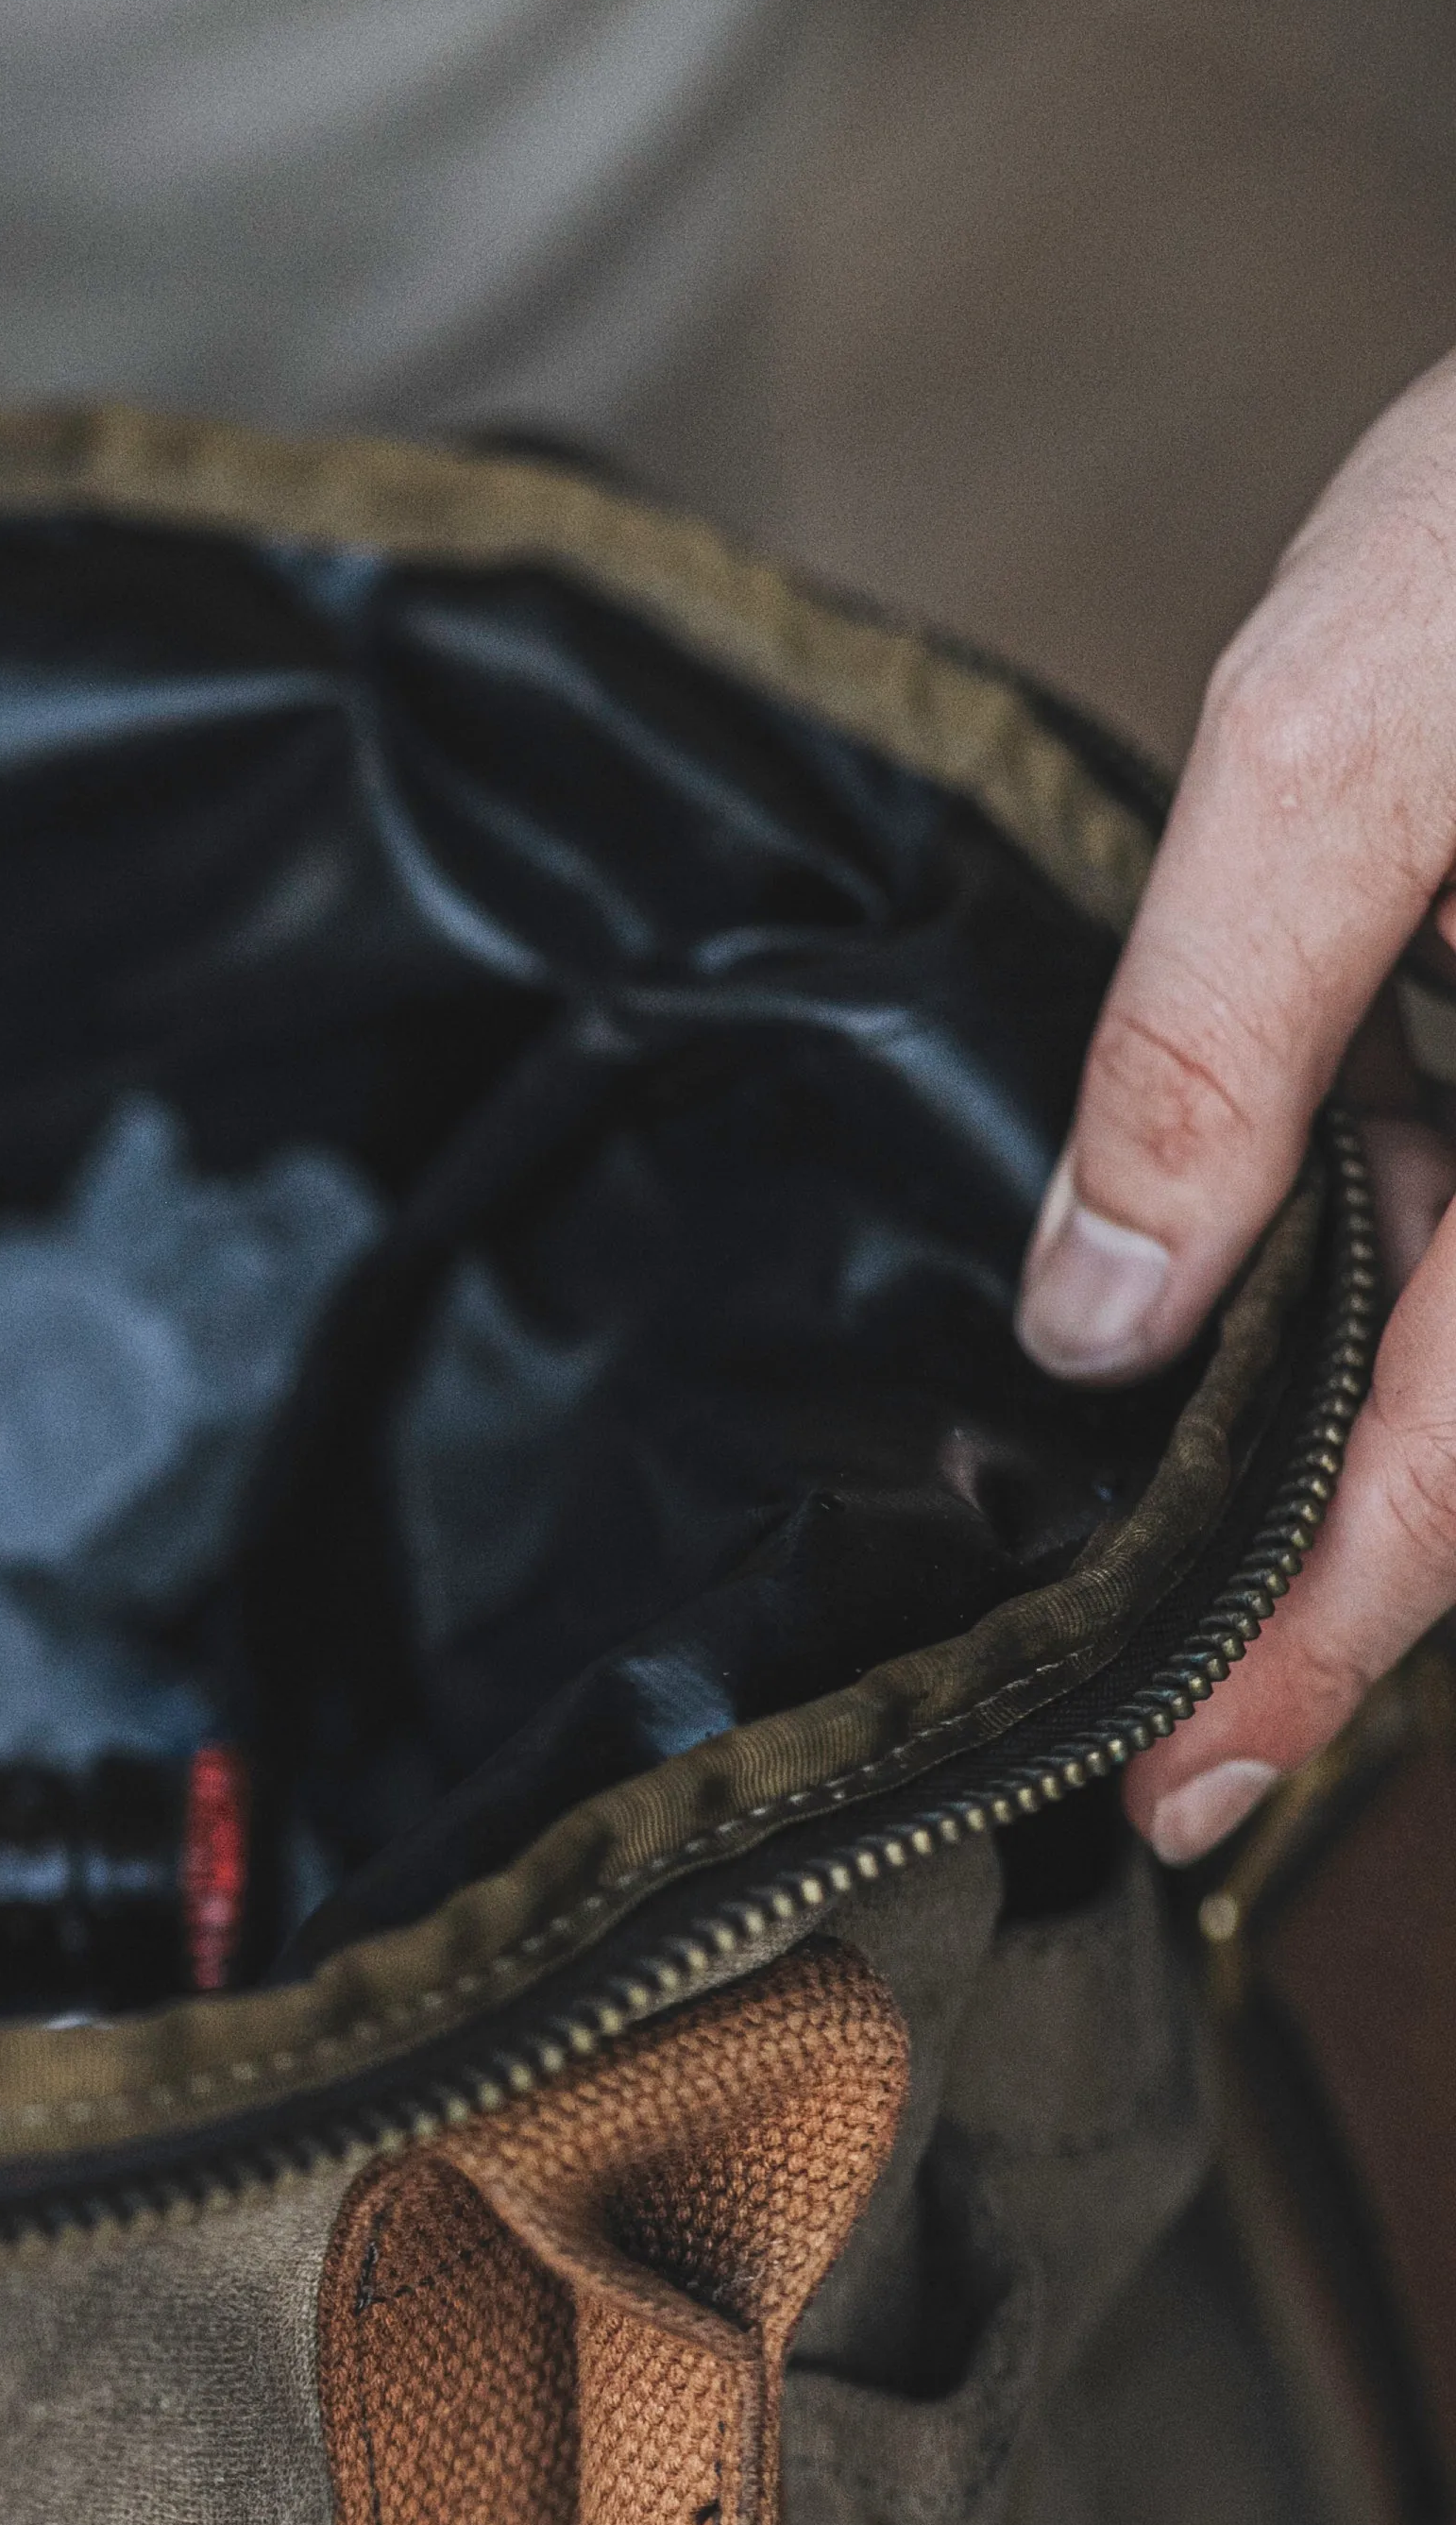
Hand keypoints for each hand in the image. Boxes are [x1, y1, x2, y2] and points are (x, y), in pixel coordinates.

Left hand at [1021, 345, 1455, 1861]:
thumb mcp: (1367, 727)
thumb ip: (1223, 1032)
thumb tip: (1101, 1304)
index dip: (1315, 1644)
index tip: (1179, 1797)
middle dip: (1345, 1612)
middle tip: (1175, 1778)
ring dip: (1385, 1488)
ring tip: (1212, 1636)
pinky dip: (1423, 1329)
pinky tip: (1286, 1358)